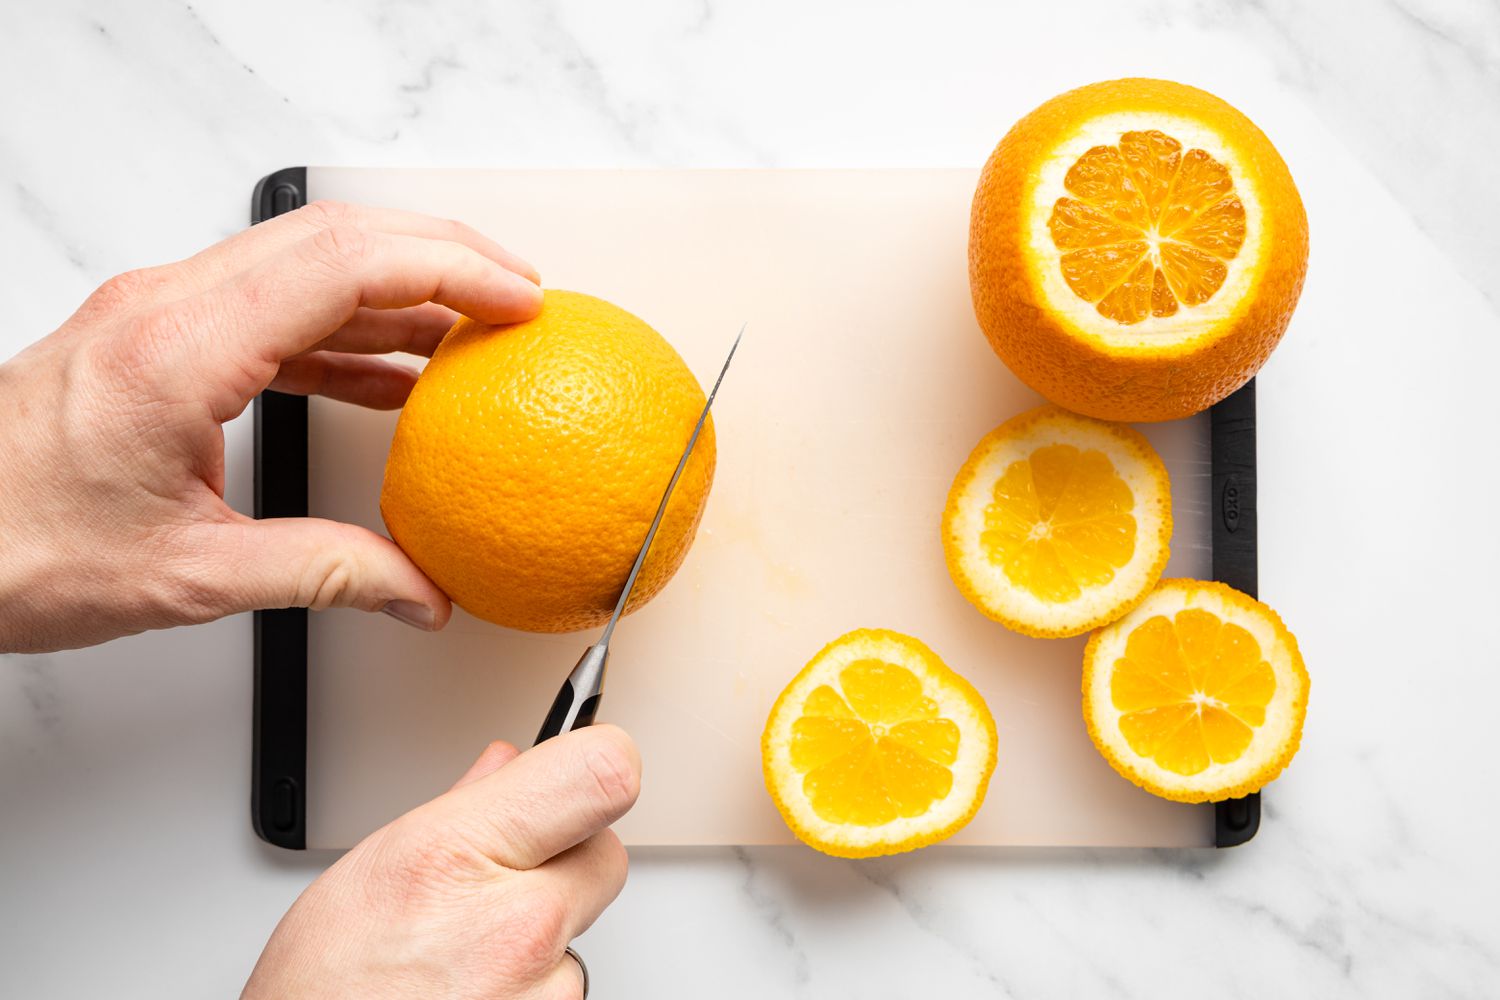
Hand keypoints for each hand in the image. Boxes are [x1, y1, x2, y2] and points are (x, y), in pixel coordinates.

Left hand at [0, 201, 541, 651]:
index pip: (343, 266)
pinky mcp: (160, 337)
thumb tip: (419, 591)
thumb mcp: (188, 576)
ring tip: (474, 333)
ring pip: (309, 263)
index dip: (449, 271)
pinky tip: (396, 377)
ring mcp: (161, 313)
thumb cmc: (14, 548)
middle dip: (444, 254)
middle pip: (335, 237)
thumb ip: (324, 576)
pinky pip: (278, 309)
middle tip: (518, 293)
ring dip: (401, 288)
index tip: (517, 299)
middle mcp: (167, 307)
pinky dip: (351, 330)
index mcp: (177, 349)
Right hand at [244, 725, 638, 998]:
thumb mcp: (375, 866)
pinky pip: (564, 986)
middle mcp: (519, 926)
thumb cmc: (324, 989)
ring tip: (466, 956)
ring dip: (546, 934)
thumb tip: (511, 763)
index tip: (590, 765)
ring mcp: (545, 991)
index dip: (601, 763)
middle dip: (567, 858)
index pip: (604, 775)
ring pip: (581, 928)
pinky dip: (533, 987)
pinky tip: (475, 990)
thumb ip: (463, 805)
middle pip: (606, 855)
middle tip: (505, 880)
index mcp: (464, 856)